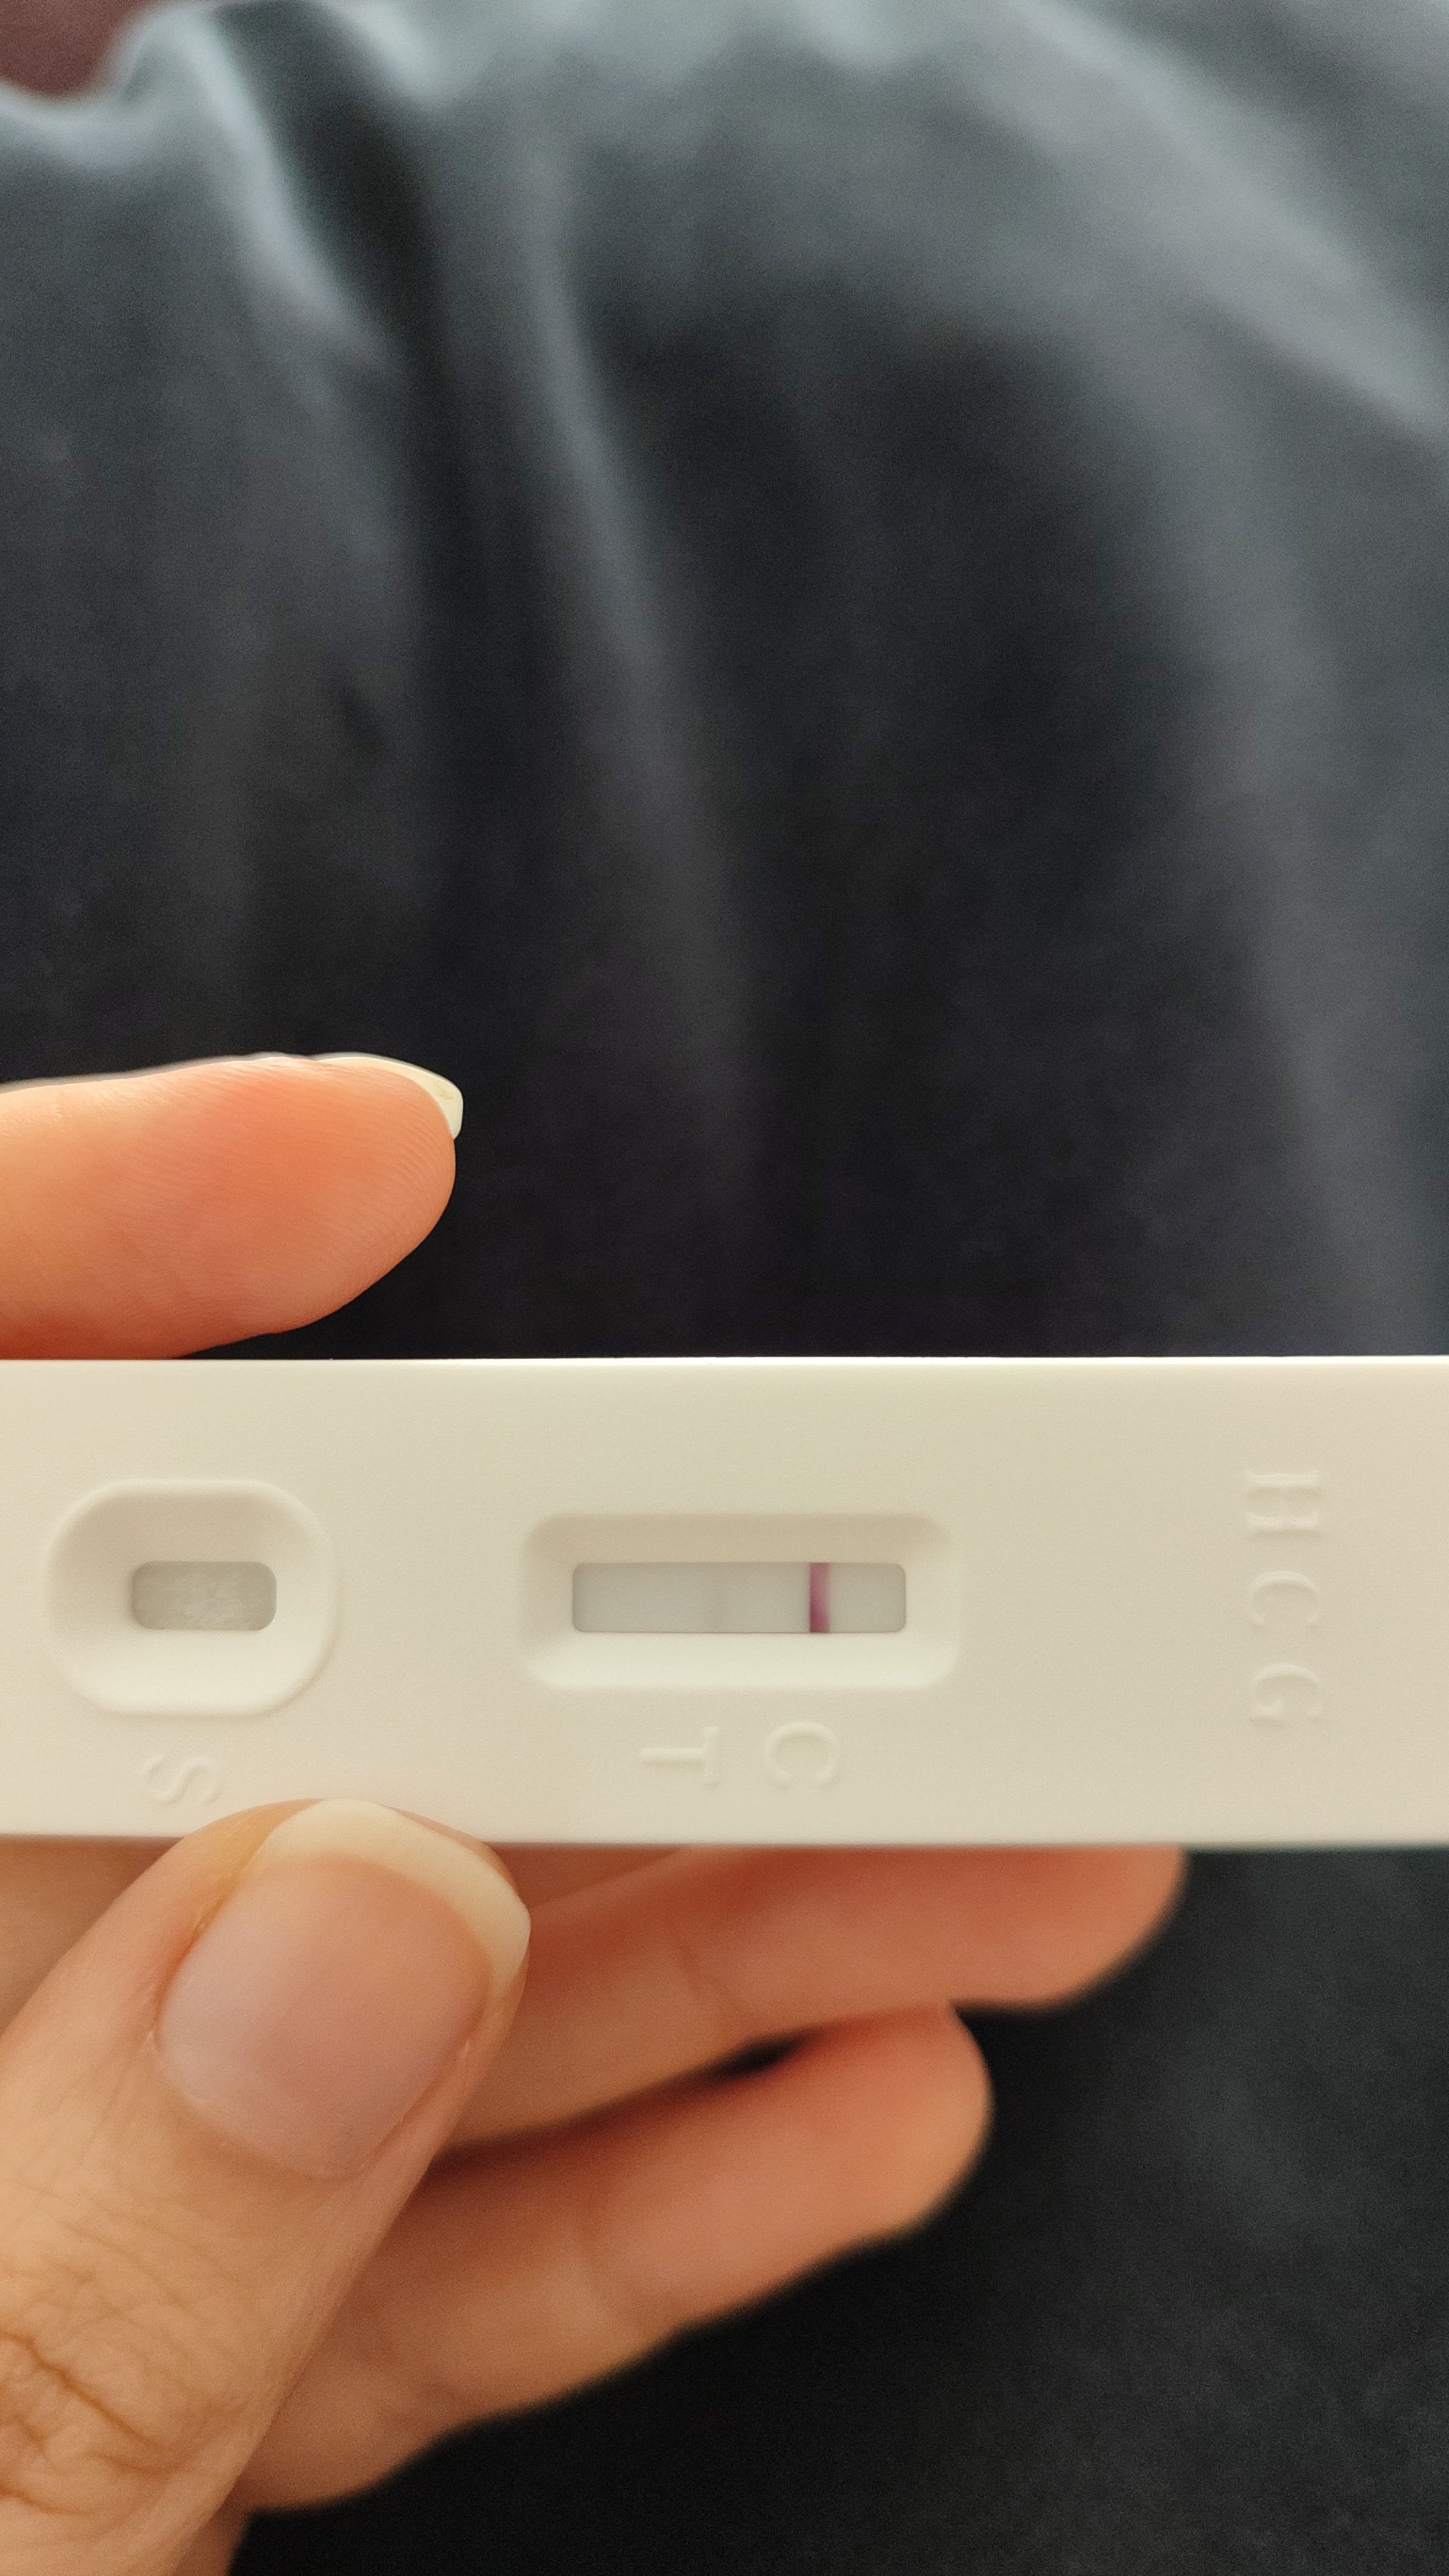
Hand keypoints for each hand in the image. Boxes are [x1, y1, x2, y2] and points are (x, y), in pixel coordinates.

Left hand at [0, 1055, 1184, 2570]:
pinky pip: (415, 2237)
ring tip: (1018, 1837)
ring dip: (731, 1903)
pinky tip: (867, 2091)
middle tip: (885, 1543)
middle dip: (583, 1615)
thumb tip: (361, 1929)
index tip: (383, 1157)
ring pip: (395, 1977)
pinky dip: (646, 2176)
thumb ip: (69, 2270)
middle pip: (239, 1708)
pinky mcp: (174, 2375)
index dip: (114, 1246)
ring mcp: (55, 2193)